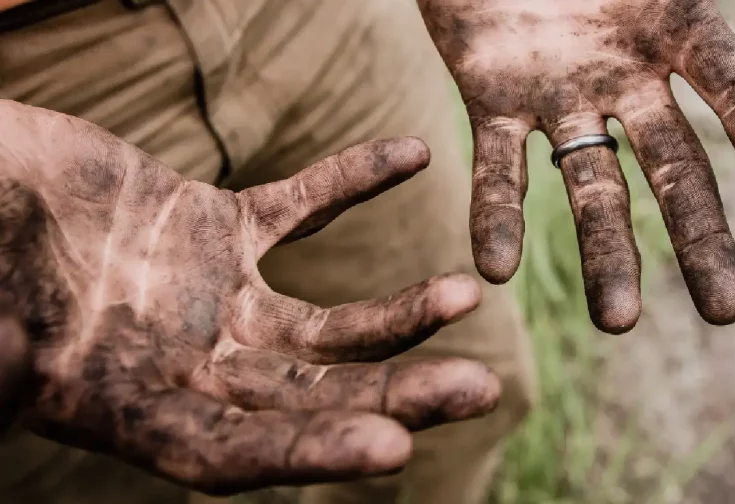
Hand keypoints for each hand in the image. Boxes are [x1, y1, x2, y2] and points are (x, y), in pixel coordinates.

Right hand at [0, 100, 499, 494]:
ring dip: (398, 312)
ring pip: (325, 322)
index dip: (308, 454)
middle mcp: (188, 366)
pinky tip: (412, 153)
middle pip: (310, 396)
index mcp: (132, 407)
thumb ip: (7, 360)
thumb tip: (18, 382)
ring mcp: (213, 299)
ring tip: (466, 294)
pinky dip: (352, 179)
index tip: (393, 450)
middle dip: (394, 396)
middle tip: (480, 390)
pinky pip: (300, 205)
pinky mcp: (218, 228)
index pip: (232, 454)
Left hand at [419, 0, 734, 330]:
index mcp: (677, 24)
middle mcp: (627, 74)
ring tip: (616, 322)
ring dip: (604, 253)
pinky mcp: (492, 99)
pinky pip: (498, 164)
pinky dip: (497, 214)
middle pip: (675, 167)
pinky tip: (497, 269)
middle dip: (701, 239)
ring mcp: (561, 92)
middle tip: (729, 312)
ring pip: (591, 184)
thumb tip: (731, 1)